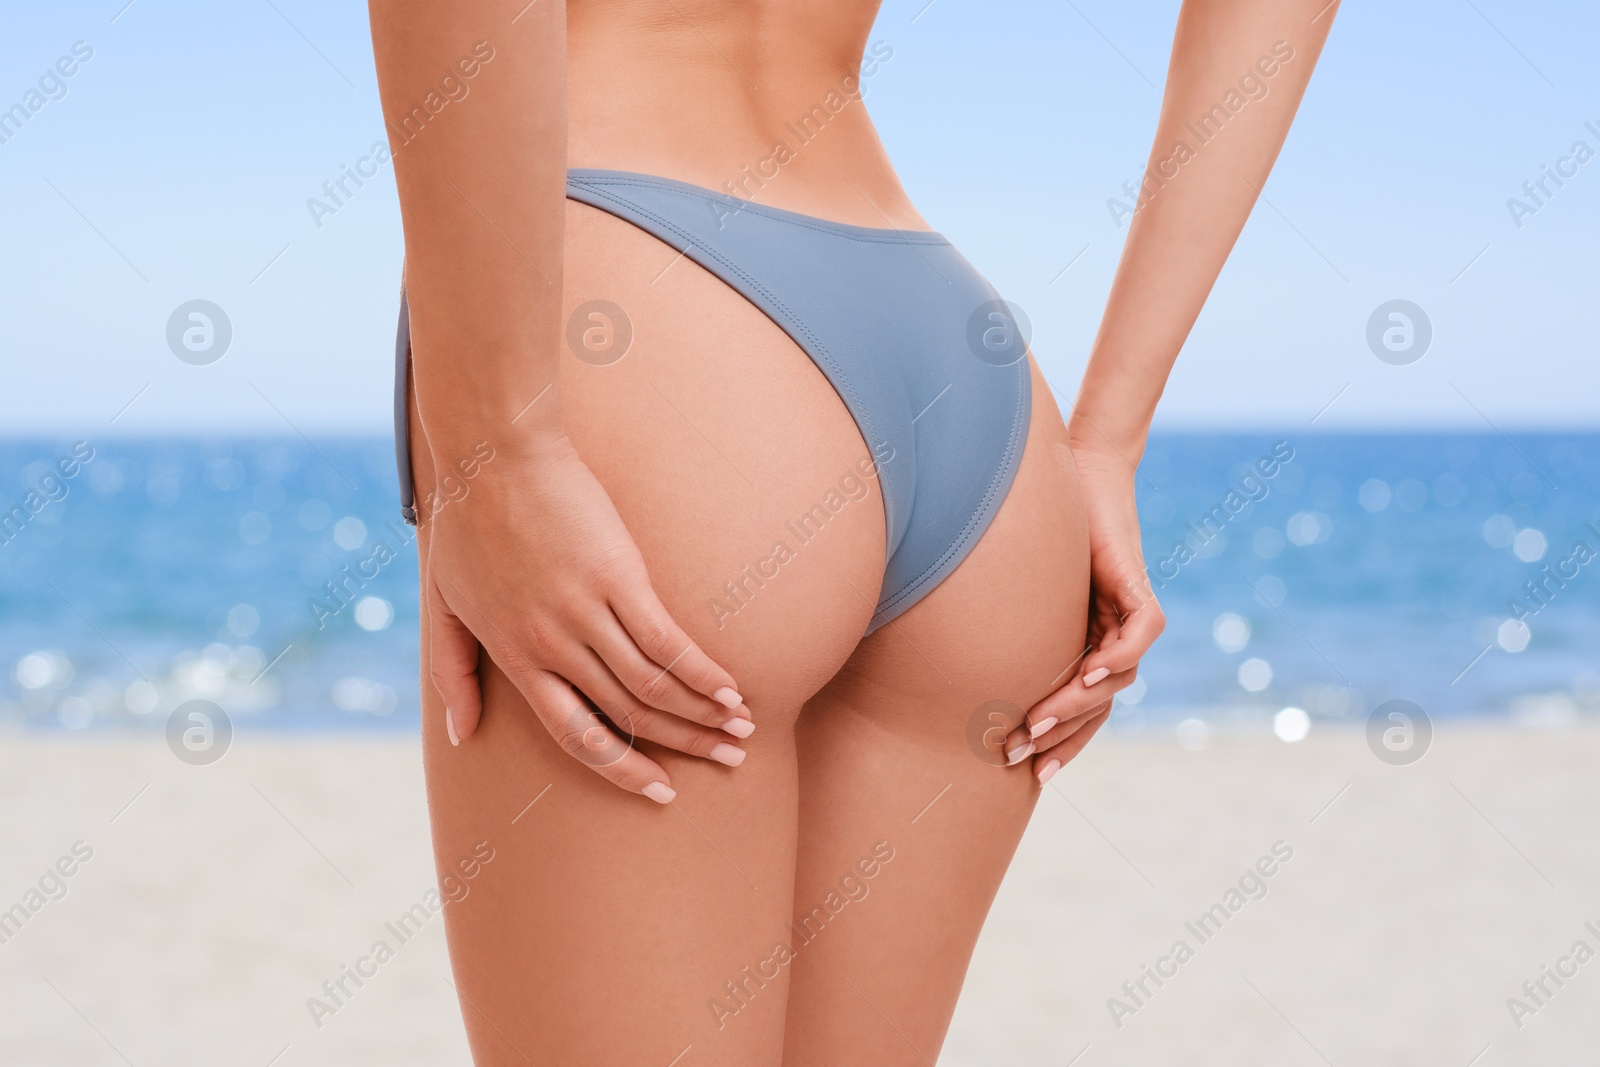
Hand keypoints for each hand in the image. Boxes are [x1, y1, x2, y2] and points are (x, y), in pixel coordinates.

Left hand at [423, 435, 753, 802]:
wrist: (494, 453)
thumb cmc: (467, 524)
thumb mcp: (445, 607)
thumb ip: (451, 674)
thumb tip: (460, 736)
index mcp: (516, 659)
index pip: (576, 735)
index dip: (623, 769)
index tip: (661, 790)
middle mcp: (553, 647)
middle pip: (627, 716)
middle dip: (682, 747)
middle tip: (726, 762)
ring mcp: (585, 613)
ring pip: (653, 685)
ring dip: (703, 715)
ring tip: (740, 730)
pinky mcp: (617, 576)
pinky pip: (668, 640)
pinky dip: (703, 672)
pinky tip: (731, 687)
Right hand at [1020, 437, 1164, 784]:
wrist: (1077, 471)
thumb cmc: (1034, 524)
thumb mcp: (1010, 592)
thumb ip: (996, 627)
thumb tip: (938, 657)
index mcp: (1083, 645)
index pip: (1081, 711)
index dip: (1061, 744)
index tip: (1028, 772)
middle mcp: (1109, 637)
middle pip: (1099, 707)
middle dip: (1060, 736)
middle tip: (1018, 755)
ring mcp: (1126, 614)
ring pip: (1120, 679)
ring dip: (1079, 703)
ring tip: (1039, 720)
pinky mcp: (1139, 586)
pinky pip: (1142, 634)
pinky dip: (1121, 656)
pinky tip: (1089, 671)